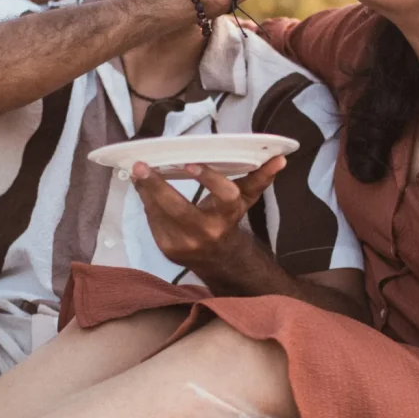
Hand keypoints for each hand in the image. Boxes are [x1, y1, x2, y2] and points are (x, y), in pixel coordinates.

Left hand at [131, 156, 286, 270]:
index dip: (209, 179)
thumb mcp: (245, 199)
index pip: (224, 196)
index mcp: (228, 215)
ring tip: (138, 171)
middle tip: (141, 166)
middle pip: (178, 208)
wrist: (219, 259)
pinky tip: (142, 187)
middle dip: (157, 186)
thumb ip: (260, 178)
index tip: (191, 163)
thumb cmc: (230, 219)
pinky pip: (153, 221)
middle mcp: (207, 231)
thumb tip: (280, 158)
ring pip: (159, 213)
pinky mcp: (168, 248)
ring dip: (146, 191)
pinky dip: (146, 202)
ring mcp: (185, 243)